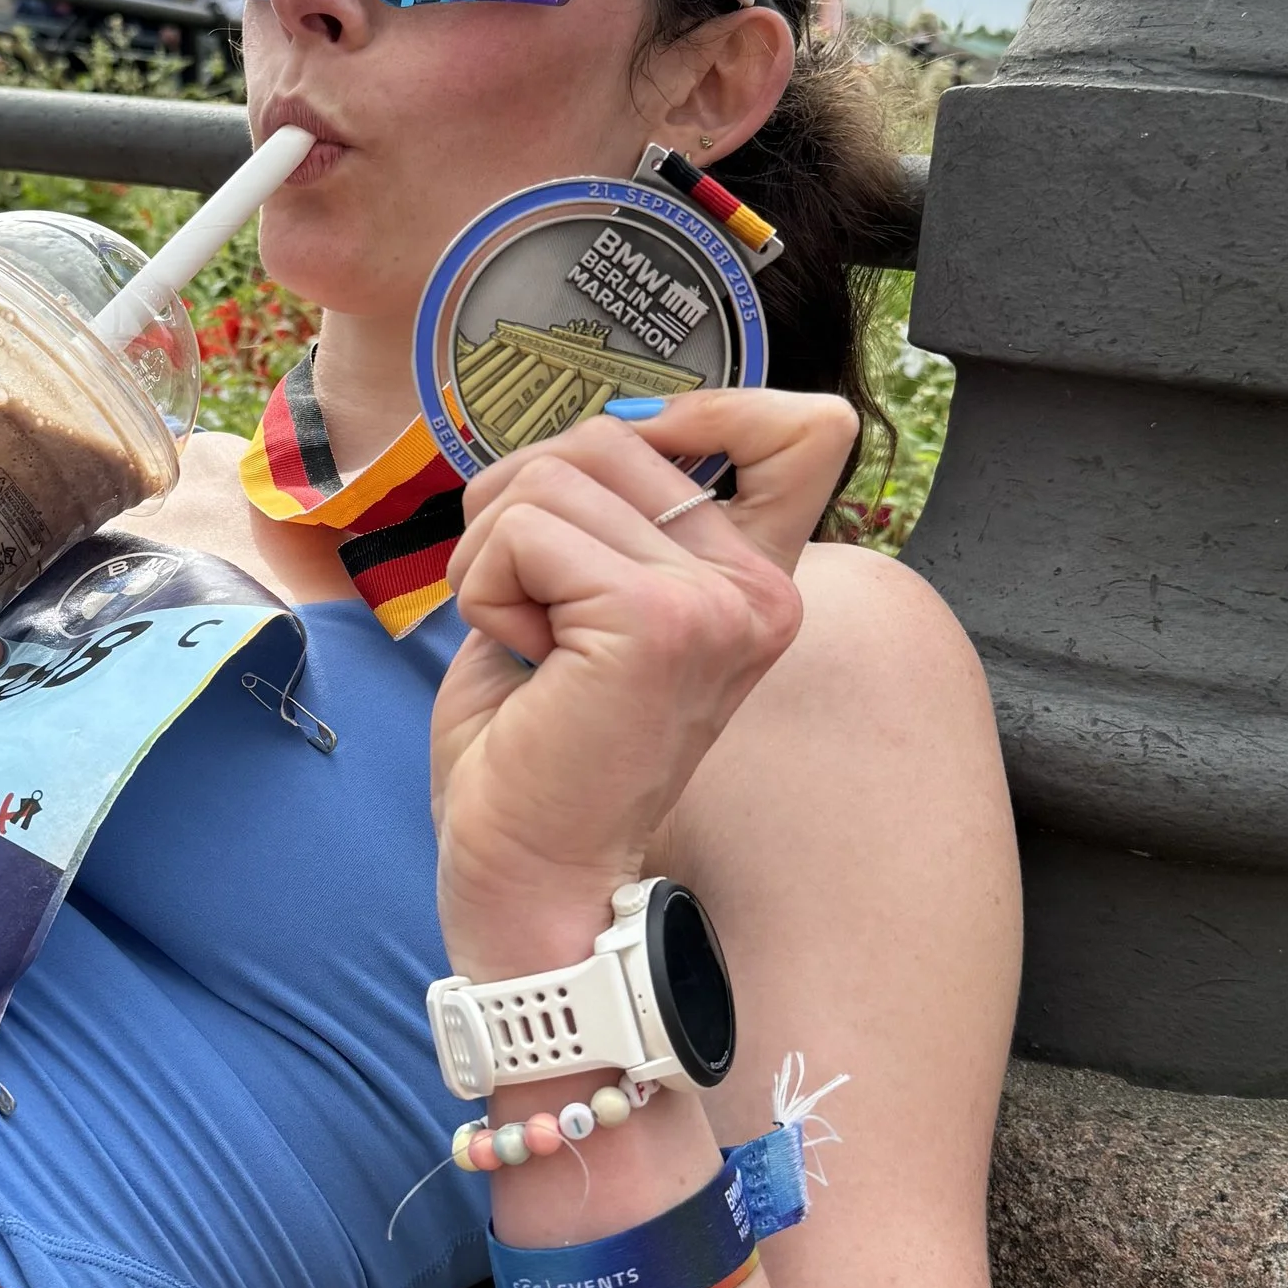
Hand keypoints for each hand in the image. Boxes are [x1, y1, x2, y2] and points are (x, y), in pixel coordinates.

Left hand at [430, 390, 856, 977]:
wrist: (528, 878)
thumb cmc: (538, 748)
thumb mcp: (591, 597)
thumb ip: (620, 509)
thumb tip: (620, 416)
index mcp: (756, 579)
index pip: (802, 427)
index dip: (699, 409)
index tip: (626, 471)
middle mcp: (762, 586)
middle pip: (606, 434)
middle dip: (523, 508)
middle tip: (533, 613)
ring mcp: (719, 602)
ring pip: (550, 476)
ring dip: (493, 558)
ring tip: (530, 645)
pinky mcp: (657, 621)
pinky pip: (519, 533)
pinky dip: (485, 593)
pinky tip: (528, 668)